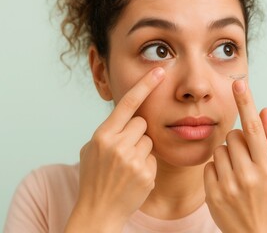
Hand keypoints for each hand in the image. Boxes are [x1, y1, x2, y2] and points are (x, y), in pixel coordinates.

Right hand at [65, 67, 164, 231]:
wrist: (98, 211)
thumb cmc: (93, 178)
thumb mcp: (91, 150)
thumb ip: (107, 131)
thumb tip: (124, 118)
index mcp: (102, 135)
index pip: (128, 103)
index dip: (145, 85)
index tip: (159, 71)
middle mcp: (118, 145)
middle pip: (142, 123)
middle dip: (136, 132)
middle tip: (124, 149)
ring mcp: (133, 160)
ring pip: (149, 140)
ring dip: (141, 149)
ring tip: (127, 165)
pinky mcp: (146, 173)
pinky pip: (153, 157)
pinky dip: (146, 164)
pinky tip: (133, 176)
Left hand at [204, 79, 266, 232]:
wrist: (254, 230)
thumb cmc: (266, 193)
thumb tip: (265, 109)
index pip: (253, 128)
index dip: (246, 104)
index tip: (239, 84)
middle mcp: (250, 174)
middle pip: (232, 136)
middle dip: (236, 142)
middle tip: (243, 158)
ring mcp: (230, 185)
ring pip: (218, 150)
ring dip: (225, 156)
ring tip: (235, 172)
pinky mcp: (213, 194)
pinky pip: (208, 166)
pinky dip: (215, 170)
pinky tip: (224, 182)